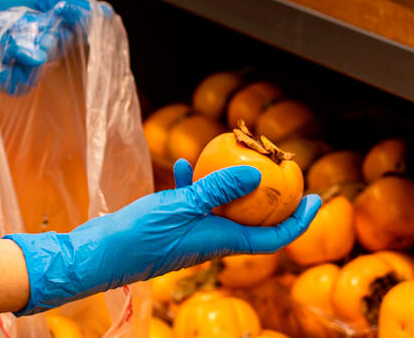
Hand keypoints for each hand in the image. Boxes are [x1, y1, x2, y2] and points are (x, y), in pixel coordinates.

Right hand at [4, 161, 320, 313]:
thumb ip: (217, 189)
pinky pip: (193, 202)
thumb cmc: (137, 237)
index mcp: (220, 242)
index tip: (316, 200)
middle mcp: (210, 240)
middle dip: (270, 196)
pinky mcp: (171, 226)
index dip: (297, 221)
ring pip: (223, 207)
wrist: (97, 256)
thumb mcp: (180, 207)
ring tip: (236, 155)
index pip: (272, 238)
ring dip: (231, 183)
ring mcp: (191, 233)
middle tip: (281, 168)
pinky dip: (195, 182)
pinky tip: (185, 163)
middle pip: (253, 220)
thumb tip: (256, 174)